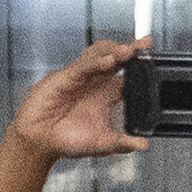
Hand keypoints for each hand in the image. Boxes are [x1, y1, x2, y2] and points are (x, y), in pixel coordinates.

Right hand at [7, 38, 149, 164]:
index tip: (152, 57)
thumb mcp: (102, 144)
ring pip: (99, 54)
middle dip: (129, 49)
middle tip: (143, 46)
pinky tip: (108, 61)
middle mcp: (94, 82)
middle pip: (115, 57)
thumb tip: (142, 145)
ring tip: (129, 51)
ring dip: (114, 50)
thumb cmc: (65, 140)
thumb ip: (122, 143)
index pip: (126, 74)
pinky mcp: (65, 77)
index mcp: (105, 95)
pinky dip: (96, 62)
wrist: (39, 142)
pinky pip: (83, 65)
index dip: (139, 64)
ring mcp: (80, 77)